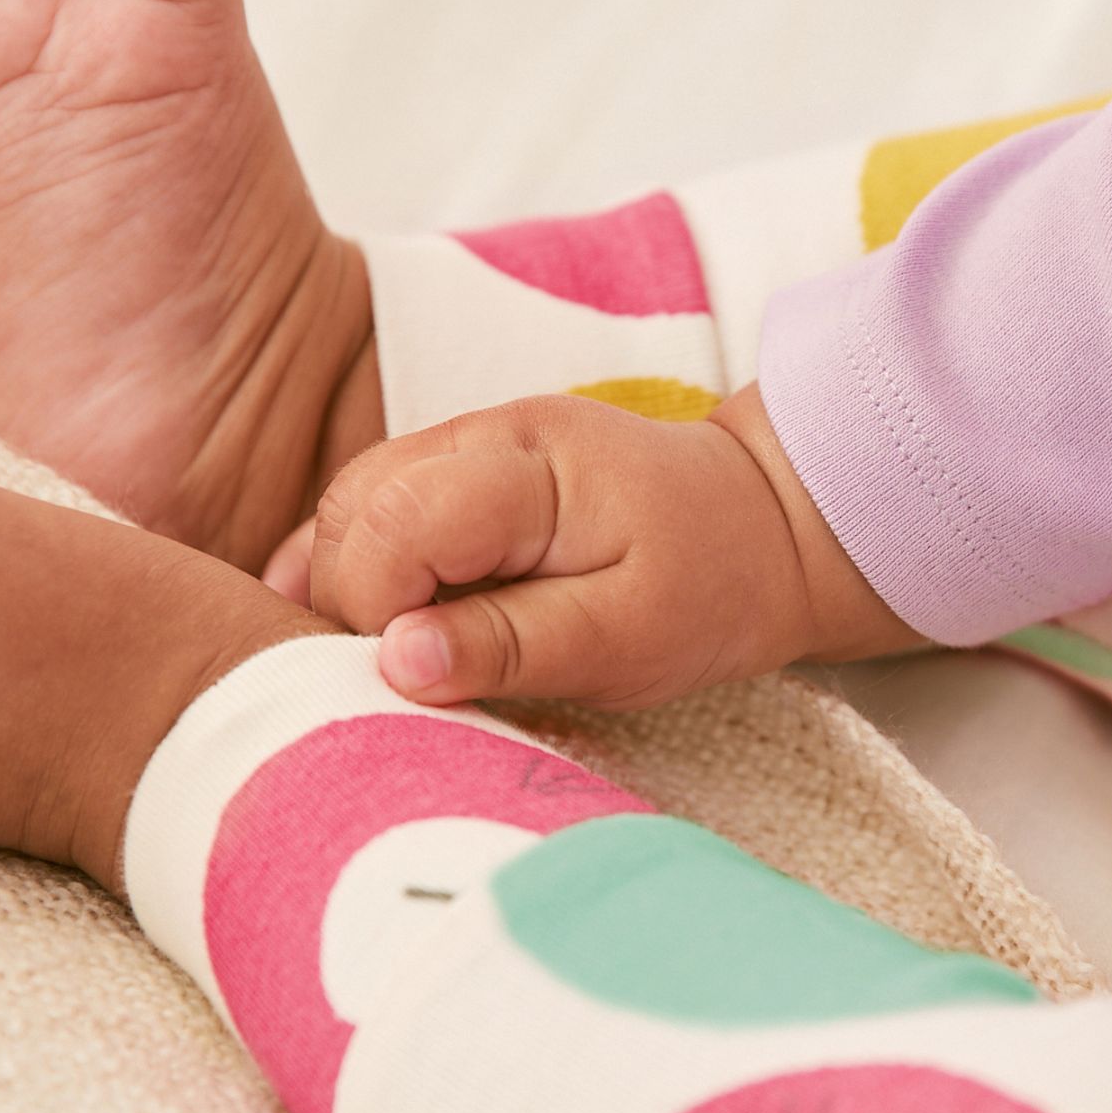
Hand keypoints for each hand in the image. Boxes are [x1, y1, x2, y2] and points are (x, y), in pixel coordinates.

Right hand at [281, 383, 919, 709]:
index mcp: (536, 466)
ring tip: (398, 655)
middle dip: (351, 600)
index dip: (375, 611)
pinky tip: (365, 625)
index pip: (394, 522)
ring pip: (351, 501)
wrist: (760, 528)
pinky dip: (358, 565)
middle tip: (403, 677)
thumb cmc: (706, 590)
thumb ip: (512, 645)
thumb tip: (395, 662)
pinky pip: (373, 504)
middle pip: (354, 504)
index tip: (411, 679)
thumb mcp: (628, 639)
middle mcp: (487, 433)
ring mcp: (469, 440)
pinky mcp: (459, 467)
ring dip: (351, 583)